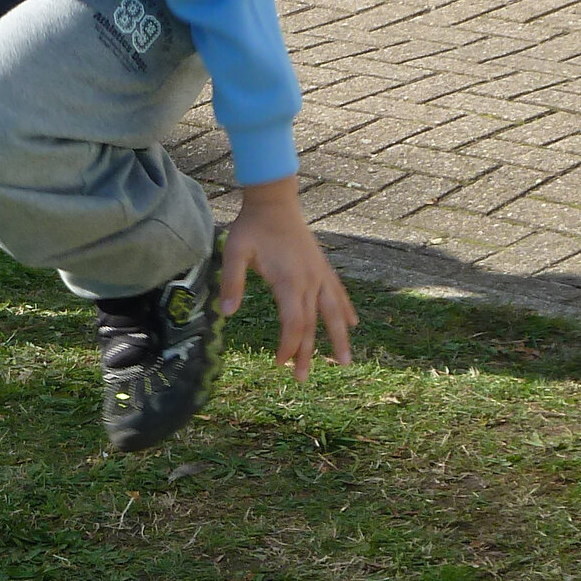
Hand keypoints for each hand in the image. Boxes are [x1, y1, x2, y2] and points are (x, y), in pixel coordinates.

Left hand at [220, 177, 356, 378]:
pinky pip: (338, 294)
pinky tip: (353, 324)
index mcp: (289, 281)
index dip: (287, 346)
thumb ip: (232, 281)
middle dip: (307, 354)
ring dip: (339, 338)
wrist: (274, 200)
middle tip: (302, 379)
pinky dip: (345, 310)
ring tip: (346, 362)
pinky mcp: (322, 267)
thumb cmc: (252, 227)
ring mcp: (319, 274)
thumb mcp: (234, 251)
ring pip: (333, 312)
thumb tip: (226, 312)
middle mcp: (310, 281)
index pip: (293, 323)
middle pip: (312, 325)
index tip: (278, 364)